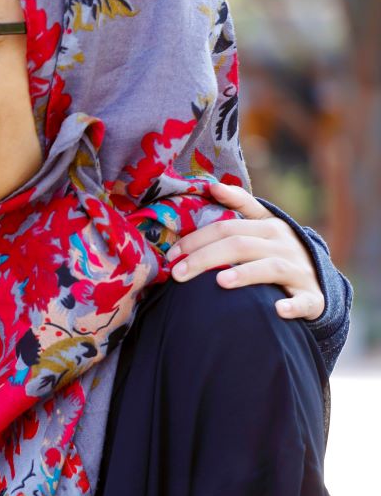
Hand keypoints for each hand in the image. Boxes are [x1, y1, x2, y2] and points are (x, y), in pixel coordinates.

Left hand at [165, 182, 323, 319]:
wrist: (322, 279)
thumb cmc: (280, 250)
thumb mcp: (264, 223)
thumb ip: (240, 203)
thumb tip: (213, 185)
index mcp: (268, 227)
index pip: (227, 227)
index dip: (197, 238)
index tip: (172, 252)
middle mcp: (284, 245)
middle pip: (239, 245)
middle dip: (204, 258)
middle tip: (177, 273)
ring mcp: (299, 271)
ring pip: (270, 268)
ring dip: (245, 274)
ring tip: (220, 282)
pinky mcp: (313, 298)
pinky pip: (304, 302)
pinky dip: (292, 305)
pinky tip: (278, 309)